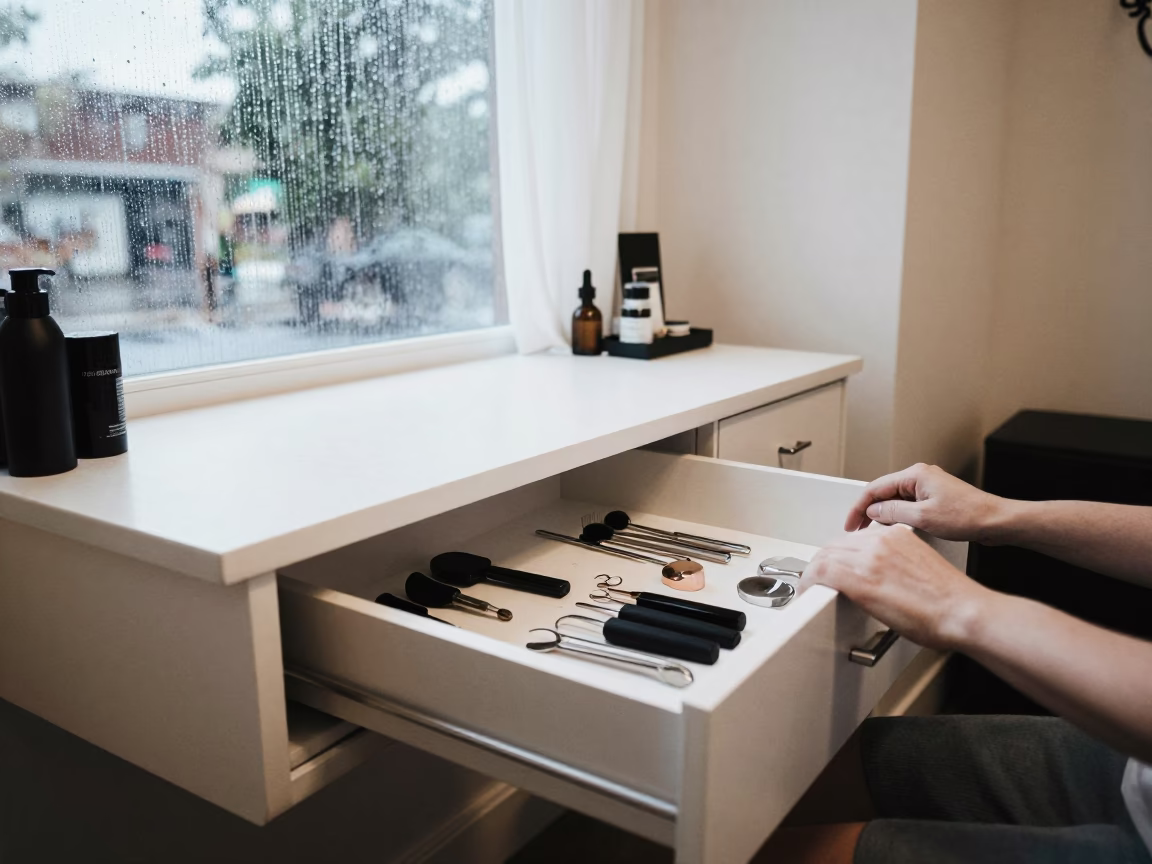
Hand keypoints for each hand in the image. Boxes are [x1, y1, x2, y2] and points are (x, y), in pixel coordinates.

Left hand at [808, 525, 988, 650]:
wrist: (963, 611)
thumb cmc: (950, 600)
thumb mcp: (919, 567)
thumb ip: (895, 563)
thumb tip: (879, 577)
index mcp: (896, 535)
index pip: (853, 538)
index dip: (838, 554)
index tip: (834, 566)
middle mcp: (881, 540)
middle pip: (835, 545)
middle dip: (823, 563)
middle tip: (816, 580)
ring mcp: (869, 557)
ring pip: (825, 557)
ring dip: (814, 574)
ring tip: (810, 588)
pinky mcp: (861, 578)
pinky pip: (821, 573)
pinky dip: (809, 583)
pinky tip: (808, 593)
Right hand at [843, 463, 1007, 541]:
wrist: (996, 521)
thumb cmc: (968, 516)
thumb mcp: (923, 518)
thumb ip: (893, 513)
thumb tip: (873, 512)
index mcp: (915, 475)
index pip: (875, 488)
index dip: (859, 508)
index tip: (850, 524)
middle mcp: (920, 476)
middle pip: (883, 492)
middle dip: (868, 511)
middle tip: (856, 530)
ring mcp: (928, 486)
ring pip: (895, 499)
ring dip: (882, 515)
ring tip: (872, 532)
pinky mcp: (934, 498)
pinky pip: (907, 504)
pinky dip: (896, 516)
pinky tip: (893, 529)